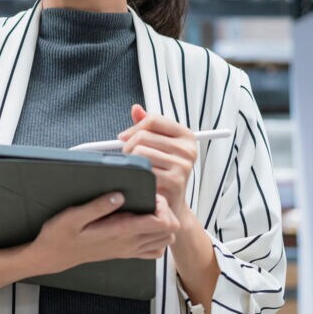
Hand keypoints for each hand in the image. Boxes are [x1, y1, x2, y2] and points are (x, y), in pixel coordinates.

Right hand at [26, 193, 180, 275]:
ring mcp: (129, 250)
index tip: (147, 195)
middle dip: (166, 212)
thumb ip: (97, 206)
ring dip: (163, 223)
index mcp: (121, 232)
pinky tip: (142, 225)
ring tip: (147, 210)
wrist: (53, 256)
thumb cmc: (60, 235)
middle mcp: (129, 243)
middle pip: (170, 231)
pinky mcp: (125, 252)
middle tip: (149, 199)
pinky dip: (156, 237)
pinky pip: (154, 250)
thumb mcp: (73, 216)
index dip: (162, 205)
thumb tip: (119, 195)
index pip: (162, 222)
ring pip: (165, 241)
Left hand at [119, 104, 196, 219]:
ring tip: (135, 168)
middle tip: (128, 157)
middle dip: (128, 146)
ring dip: (130, 161)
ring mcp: (182, 166)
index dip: (134, 127)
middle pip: (143, 136)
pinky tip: (139, 179)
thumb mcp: (160, 146)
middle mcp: (187, 150)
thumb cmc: (164, 172)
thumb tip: (136, 109)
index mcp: (186, 136)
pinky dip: (135, 174)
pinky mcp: (174, 182)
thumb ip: (148, 127)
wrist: (172, 204)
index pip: (153, 120)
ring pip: (139, 152)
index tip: (124, 137)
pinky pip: (142, 170)